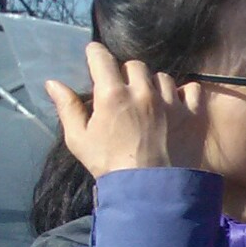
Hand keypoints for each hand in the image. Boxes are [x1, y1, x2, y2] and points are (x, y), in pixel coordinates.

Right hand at [44, 41, 206, 179]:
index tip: (95, 56)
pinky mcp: (192, 116)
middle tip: (123, 87)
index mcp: (112, 95)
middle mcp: (143, 93)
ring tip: (149, 99)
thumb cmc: (111, 167)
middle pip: (135, 65)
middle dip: (126, 72)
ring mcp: (171, 103)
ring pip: (163, 77)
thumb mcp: (80, 139)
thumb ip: (67, 108)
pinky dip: (185, 92)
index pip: (102, 58)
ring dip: (154, 83)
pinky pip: (192, 90)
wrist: (152, 192)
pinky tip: (176, 102)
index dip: (96, 54)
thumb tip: (53, 83)